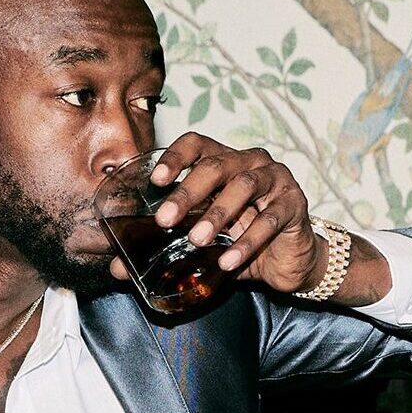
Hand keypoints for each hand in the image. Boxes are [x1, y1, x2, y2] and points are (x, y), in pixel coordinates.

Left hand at [107, 131, 321, 293]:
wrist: (287, 260)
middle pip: (215, 165)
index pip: (198, 144)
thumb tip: (117, 268)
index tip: (156, 180)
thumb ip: (164, 249)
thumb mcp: (201, 243)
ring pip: (243, 186)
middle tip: (165, 220)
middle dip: (187, 193)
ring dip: (218, 213)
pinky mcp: (294, 204)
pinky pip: (270, 219)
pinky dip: (247, 241)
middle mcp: (249, 163)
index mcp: (224, 162)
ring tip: (197, 240)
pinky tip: (229, 261)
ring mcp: (275, 179)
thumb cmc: (241, 240)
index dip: (176, 156)